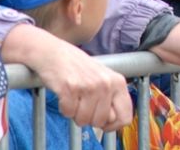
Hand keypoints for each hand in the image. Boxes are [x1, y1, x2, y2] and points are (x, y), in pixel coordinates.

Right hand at [1, 24, 132, 130]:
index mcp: (118, 82)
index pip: (125, 117)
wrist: (54, 53)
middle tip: (83, 103)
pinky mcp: (70, 88)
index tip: (103, 122)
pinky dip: (64, 108)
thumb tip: (112, 121)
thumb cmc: (79, 68)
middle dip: (89, 118)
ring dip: (75, 113)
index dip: (113, 125)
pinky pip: (68, 113)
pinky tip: (65, 94)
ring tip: (74, 97)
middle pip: (100, 122)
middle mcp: (106, 83)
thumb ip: (111, 99)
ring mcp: (88, 86)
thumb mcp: (103, 79)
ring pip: (83, 120)